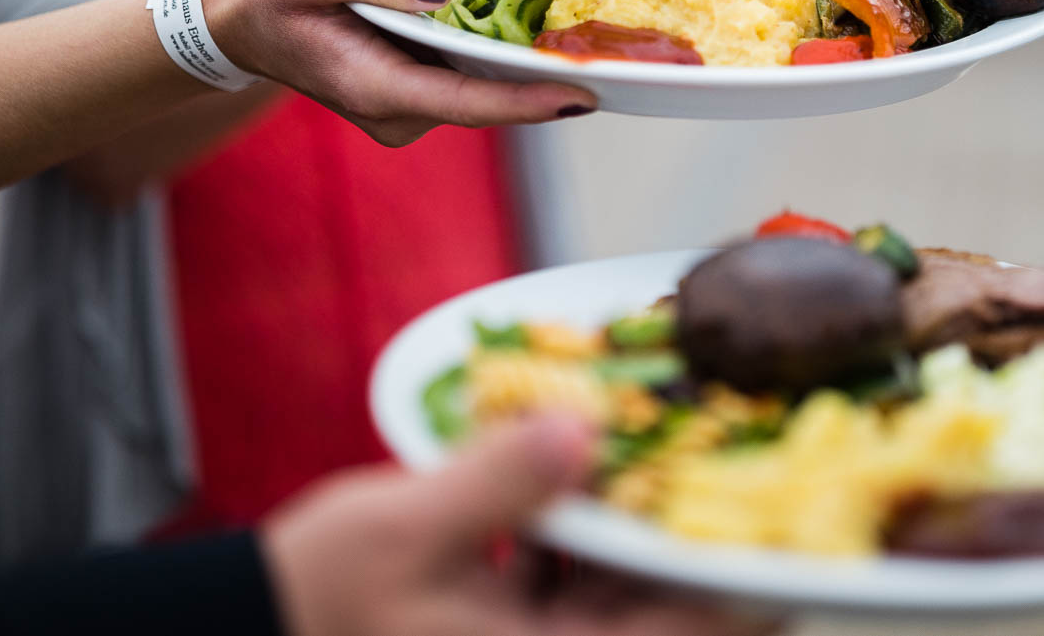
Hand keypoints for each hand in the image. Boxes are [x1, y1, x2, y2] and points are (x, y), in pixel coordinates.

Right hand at [204, 0, 595, 144]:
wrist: (233, 15)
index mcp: (377, 90)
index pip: (471, 102)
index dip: (531, 99)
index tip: (589, 91)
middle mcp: (400, 110)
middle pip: (491, 98)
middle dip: (549, 76)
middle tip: (620, 48)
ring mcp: (409, 102)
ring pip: (484, 86)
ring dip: (532, 60)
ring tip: (597, 25)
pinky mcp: (415, 85)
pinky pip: (471, 72)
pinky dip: (503, 48)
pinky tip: (544, 18)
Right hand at [261, 415, 781, 635]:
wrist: (243, 627)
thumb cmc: (316, 600)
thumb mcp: (404, 532)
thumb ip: (500, 480)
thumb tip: (580, 428)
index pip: (691, 630)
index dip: (754, 582)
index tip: (800, 518)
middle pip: (665, 603)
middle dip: (692, 529)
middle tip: (736, 442)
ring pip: (623, 585)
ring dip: (641, 520)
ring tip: (670, 431)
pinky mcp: (511, 627)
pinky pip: (576, 579)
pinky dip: (586, 529)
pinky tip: (585, 453)